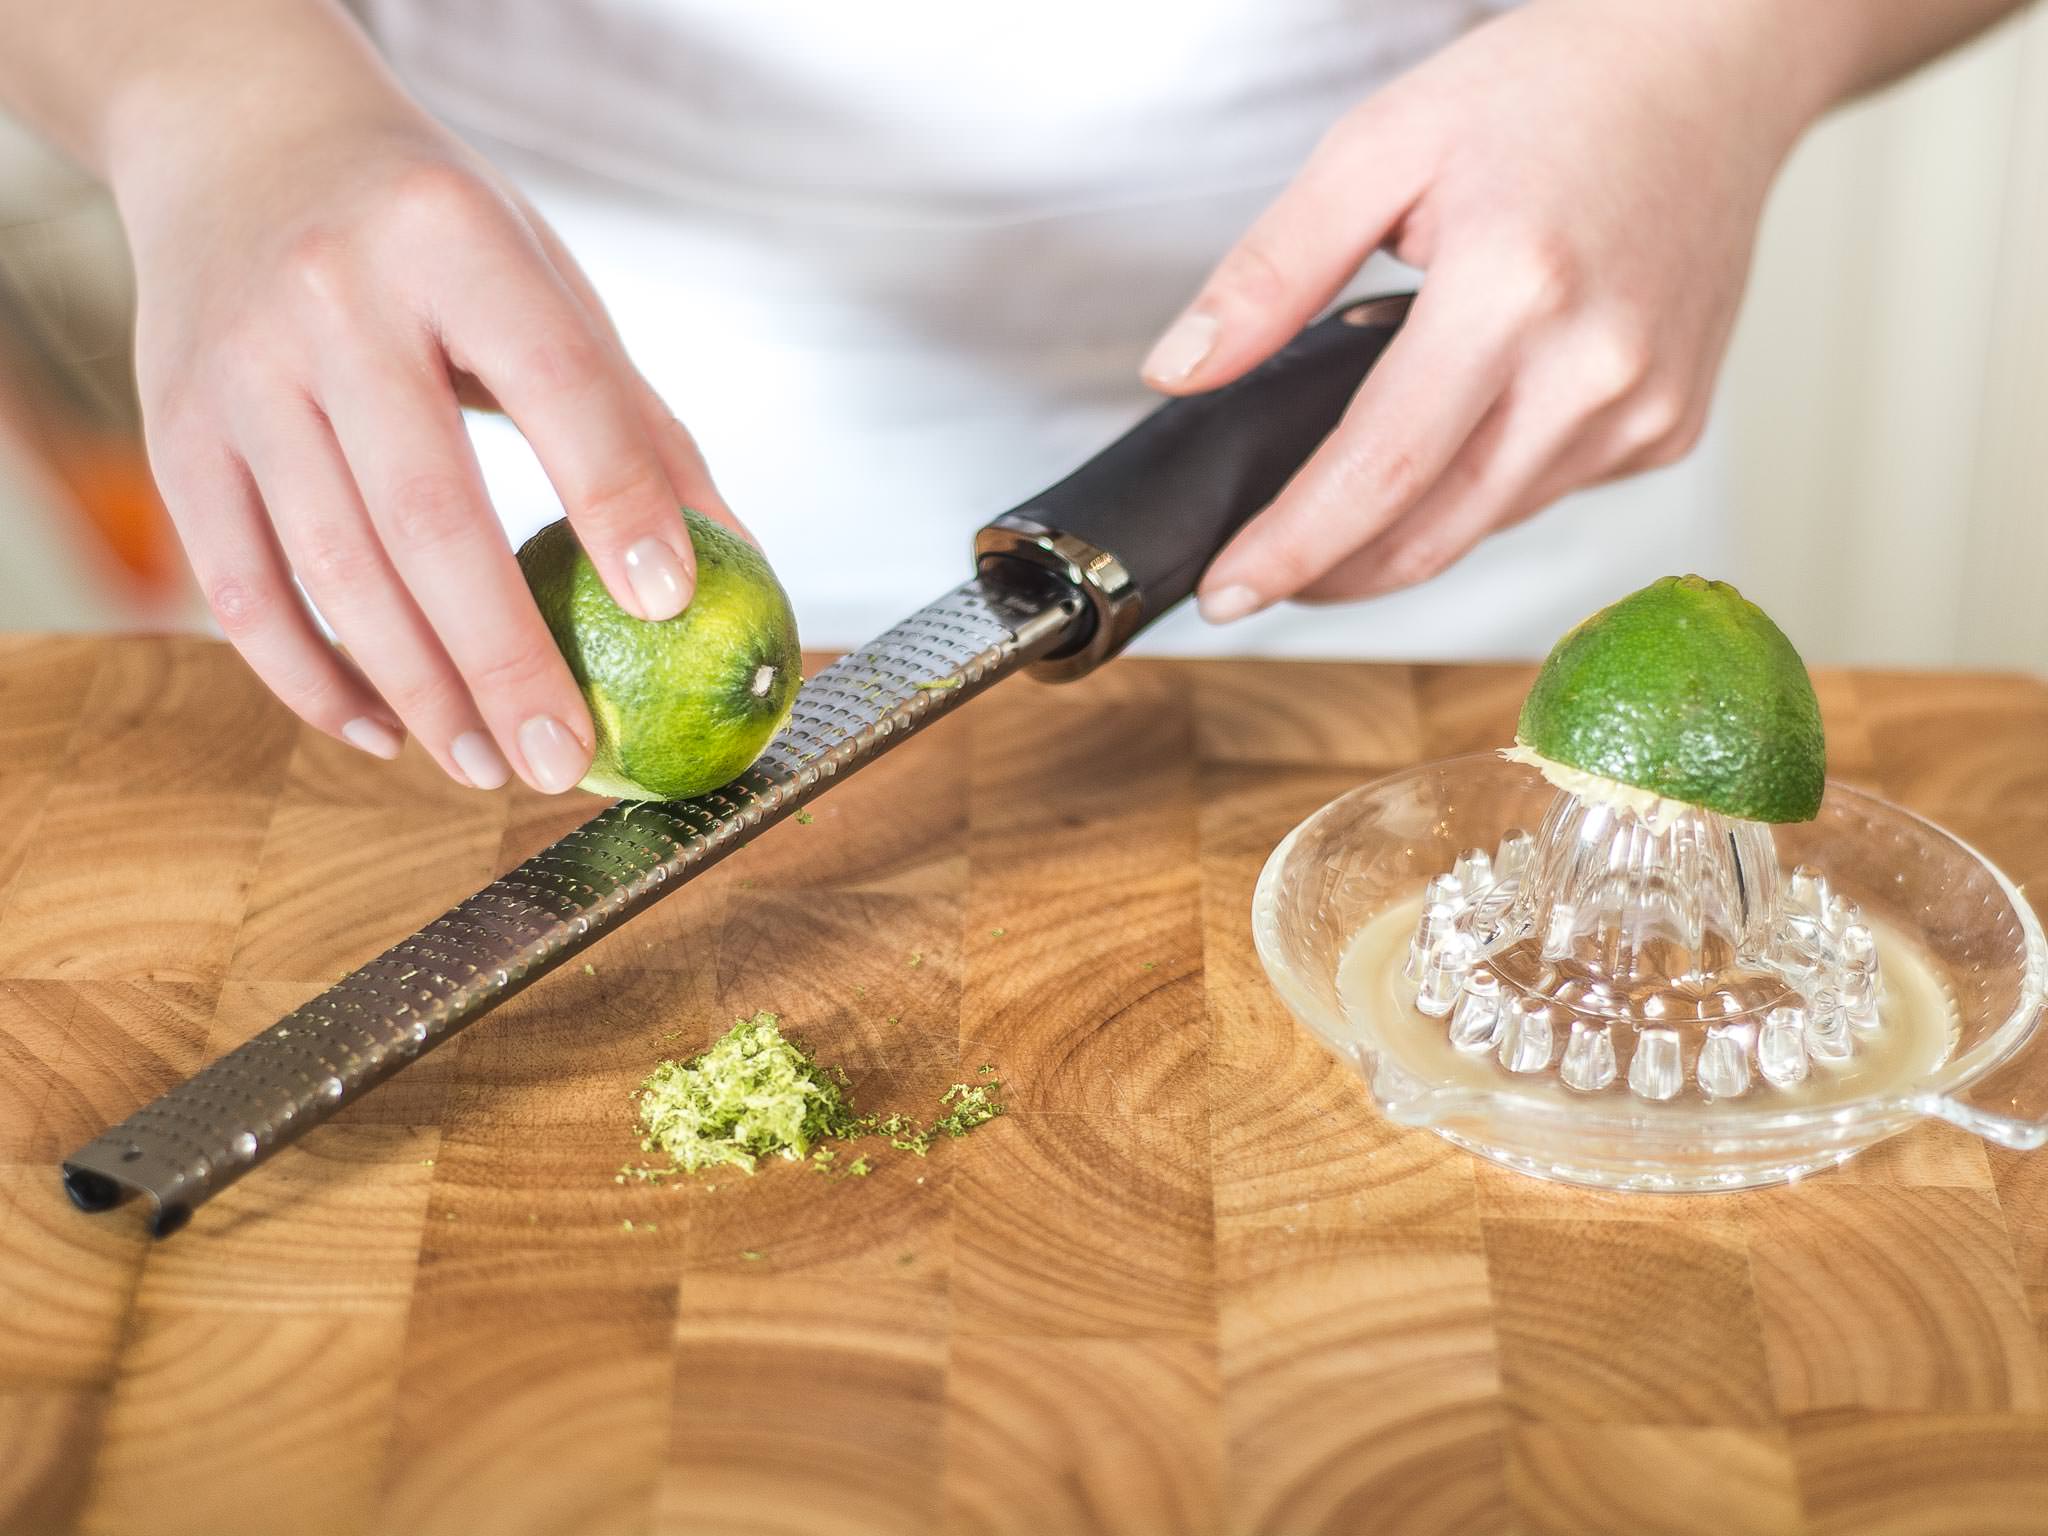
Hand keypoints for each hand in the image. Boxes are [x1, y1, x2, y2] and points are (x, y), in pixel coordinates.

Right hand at [117, 88, 733, 791]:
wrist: (240, 136)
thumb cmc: (431, 230)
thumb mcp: (545, 282)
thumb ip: (634, 419)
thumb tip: (734, 561)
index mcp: (451, 239)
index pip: (554, 384)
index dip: (614, 497)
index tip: (671, 604)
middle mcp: (332, 299)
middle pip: (428, 513)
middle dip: (505, 658)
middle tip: (567, 761)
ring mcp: (237, 370)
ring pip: (332, 570)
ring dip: (419, 691)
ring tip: (494, 767)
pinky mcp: (173, 433)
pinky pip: (240, 588)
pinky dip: (311, 678)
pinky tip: (384, 731)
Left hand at [1142, 0, 1820, 620]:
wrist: (1709, 65)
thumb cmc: (1552, 89)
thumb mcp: (1379, 148)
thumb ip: (1270, 272)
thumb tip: (1180, 371)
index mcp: (1513, 290)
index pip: (1379, 472)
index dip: (1293, 548)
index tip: (1229, 591)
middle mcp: (1593, 368)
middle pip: (1433, 533)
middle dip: (1333, 574)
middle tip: (1259, 577)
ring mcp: (1646, 409)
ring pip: (1485, 525)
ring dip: (1400, 535)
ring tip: (1339, 503)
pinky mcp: (1673, 427)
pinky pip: (1544, 493)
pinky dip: (1479, 490)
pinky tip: (1456, 437)